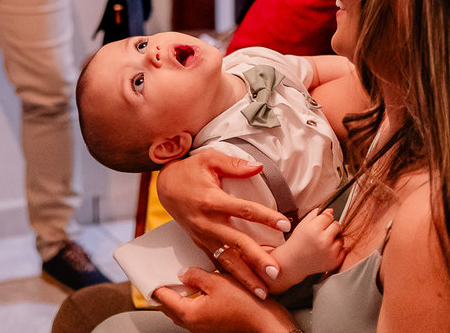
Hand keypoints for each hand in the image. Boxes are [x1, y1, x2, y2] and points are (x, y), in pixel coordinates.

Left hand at [154, 268, 298, 332]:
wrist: (266, 321)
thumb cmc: (244, 303)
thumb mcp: (216, 281)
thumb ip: (194, 276)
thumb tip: (181, 274)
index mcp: (189, 314)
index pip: (162, 299)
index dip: (154, 284)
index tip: (147, 274)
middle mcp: (193, 324)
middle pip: (168, 307)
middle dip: (162, 292)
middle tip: (159, 275)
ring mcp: (202, 327)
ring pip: (180, 311)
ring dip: (176, 297)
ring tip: (177, 279)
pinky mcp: (211, 325)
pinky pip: (192, 312)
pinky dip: (188, 301)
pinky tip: (195, 288)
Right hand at [158, 149, 289, 294]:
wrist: (164, 186)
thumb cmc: (189, 170)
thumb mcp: (209, 159)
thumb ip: (235, 164)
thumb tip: (259, 167)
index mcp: (212, 200)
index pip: (243, 210)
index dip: (265, 217)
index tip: (285, 224)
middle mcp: (207, 222)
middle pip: (236, 243)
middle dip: (257, 259)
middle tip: (275, 272)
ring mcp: (203, 236)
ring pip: (227, 259)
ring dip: (245, 277)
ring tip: (262, 292)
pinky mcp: (201, 243)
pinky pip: (218, 261)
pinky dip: (232, 275)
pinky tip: (245, 287)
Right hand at [276, 207, 343, 281]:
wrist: (293, 262)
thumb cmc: (298, 242)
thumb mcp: (303, 224)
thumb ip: (316, 214)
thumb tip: (331, 210)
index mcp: (314, 229)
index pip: (329, 216)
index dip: (325, 218)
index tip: (320, 223)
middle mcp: (323, 241)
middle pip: (337, 225)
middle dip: (331, 227)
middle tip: (322, 233)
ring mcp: (330, 253)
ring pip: (341, 238)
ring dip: (335, 239)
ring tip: (323, 243)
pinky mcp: (335, 262)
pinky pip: (343, 250)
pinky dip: (337, 250)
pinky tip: (326, 251)